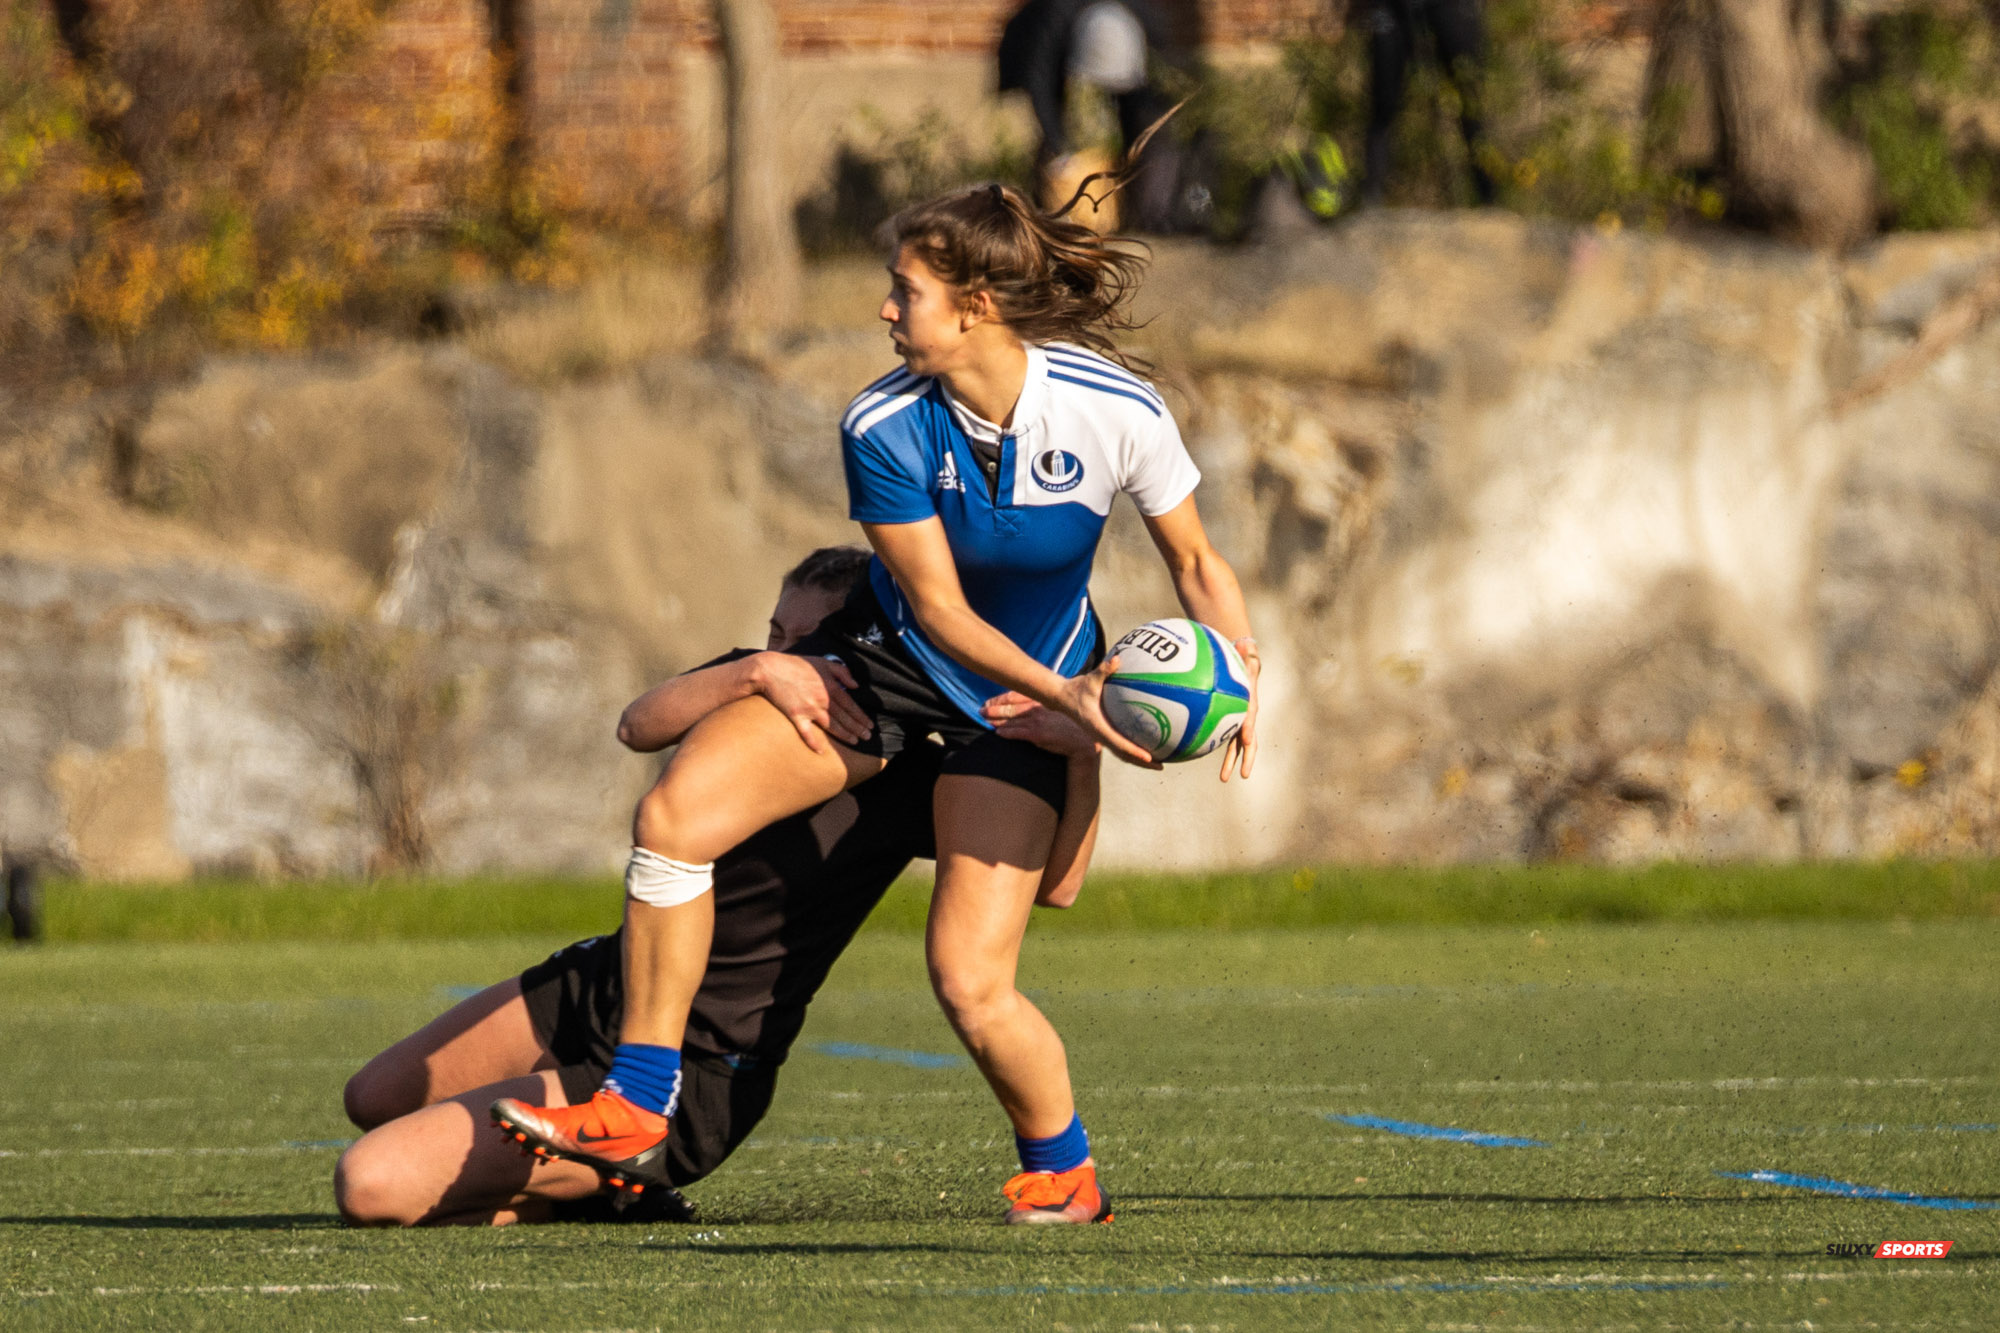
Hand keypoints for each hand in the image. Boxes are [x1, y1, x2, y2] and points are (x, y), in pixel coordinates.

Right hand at [750, 653, 871, 752]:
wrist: (770, 669)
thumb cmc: (796, 664)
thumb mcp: (823, 661)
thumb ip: (842, 672)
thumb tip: (855, 685)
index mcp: (831, 687)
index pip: (851, 705)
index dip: (861, 716)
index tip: (870, 725)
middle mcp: (823, 700)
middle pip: (844, 717)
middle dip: (857, 728)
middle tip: (867, 737)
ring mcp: (809, 709)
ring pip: (831, 726)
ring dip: (844, 735)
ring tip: (854, 741)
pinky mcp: (796, 716)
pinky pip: (806, 732)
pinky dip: (813, 742)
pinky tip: (820, 751)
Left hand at [983, 691, 1099, 756]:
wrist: (1083, 739)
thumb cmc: (1072, 723)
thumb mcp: (1058, 707)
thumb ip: (1042, 703)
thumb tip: (1027, 704)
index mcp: (1041, 699)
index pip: (1014, 695)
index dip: (999, 699)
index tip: (989, 701)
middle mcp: (1037, 707)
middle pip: (1009, 706)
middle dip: (993, 709)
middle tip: (981, 710)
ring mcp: (1036, 720)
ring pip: (1010, 720)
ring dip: (995, 721)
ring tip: (985, 720)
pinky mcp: (1037, 734)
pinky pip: (1016, 733)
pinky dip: (1006, 733)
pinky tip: (998, 733)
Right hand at [1052, 656, 1160, 768]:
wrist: (1061, 698)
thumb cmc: (1076, 688)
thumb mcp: (1090, 679)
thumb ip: (1104, 670)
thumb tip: (1117, 658)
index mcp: (1099, 727)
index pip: (1120, 744)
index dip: (1135, 752)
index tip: (1150, 758)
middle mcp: (1101, 736)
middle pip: (1125, 755)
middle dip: (1143, 763)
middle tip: (1161, 767)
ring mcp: (1102, 737)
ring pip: (1123, 753)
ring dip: (1139, 760)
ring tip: (1159, 762)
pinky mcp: (1103, 733)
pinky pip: (1121, 744)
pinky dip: (1134, 749)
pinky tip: (1147, 743)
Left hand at [1219, 649, 1259, 782]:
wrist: (1241, 666)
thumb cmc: (1241, 658)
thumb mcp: (1244, 654)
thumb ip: (1245, 653)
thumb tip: (1246, 643)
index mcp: (1250, 703)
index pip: (1251, 718)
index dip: (1249, 729)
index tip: (1246, 740)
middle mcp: (1246, 717)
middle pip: (1247, 742)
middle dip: (1245, 759)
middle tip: (1240, 776)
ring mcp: (1237, 721)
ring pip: (1234, 745)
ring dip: (1230, 763)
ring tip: (1223, 779)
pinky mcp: (1227, 722)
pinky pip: (1221, 737)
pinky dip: (1212, 747)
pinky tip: (1198, 756)